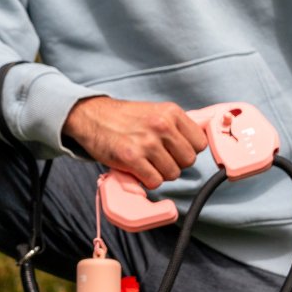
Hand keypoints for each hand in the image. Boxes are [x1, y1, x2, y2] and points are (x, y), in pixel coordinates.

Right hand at [62, 97, 207, 188]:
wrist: (92, 116)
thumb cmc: (125, 118)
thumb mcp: (156, 111)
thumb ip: (176, 126)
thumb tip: (198, 144)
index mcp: (171, 112)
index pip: (200, 143)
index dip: (188, 150)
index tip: (176, 151)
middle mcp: (161, 125)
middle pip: (188, 161)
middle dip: (175, 163)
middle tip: (159, 158)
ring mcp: (147, 142)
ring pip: (172, 173)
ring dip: (160, 173)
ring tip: (146, 163)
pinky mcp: (131, 157)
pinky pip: (154, 181)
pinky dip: (147, 180)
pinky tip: (138, 169)